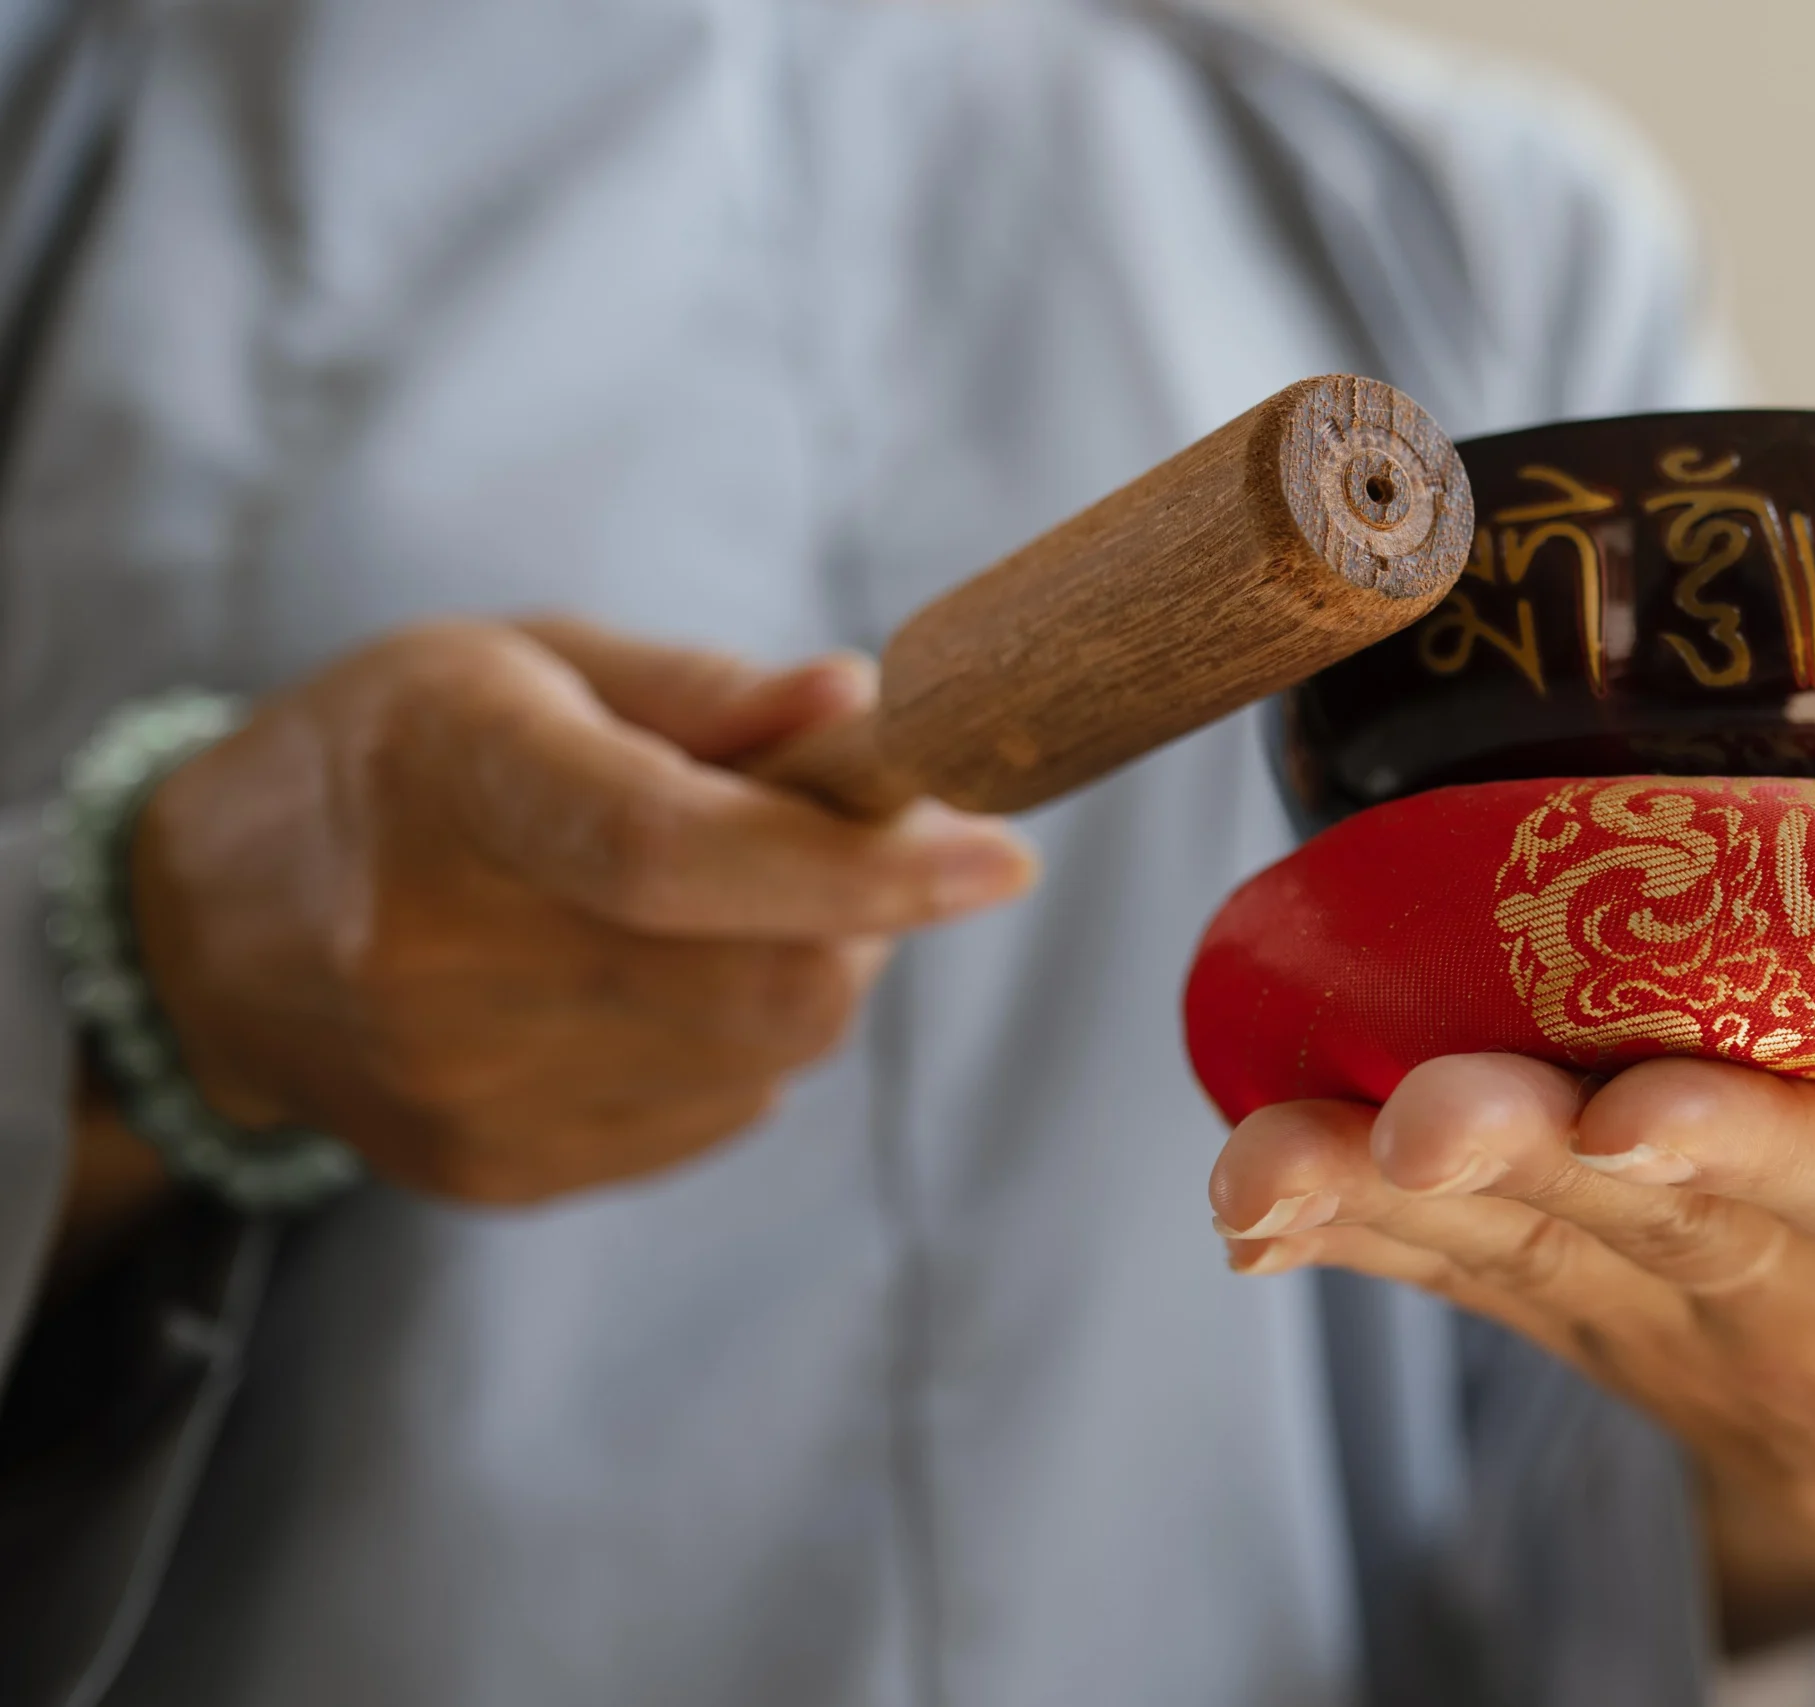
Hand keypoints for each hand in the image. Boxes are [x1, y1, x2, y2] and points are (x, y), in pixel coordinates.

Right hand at [129, 617, 1037, 1204]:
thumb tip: (866, 709)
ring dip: (807, 971)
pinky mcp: (490, 1171)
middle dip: (862, 916)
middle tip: (842, 845)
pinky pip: (714, 1112)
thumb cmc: (391, 759)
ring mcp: (464, 1084)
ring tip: (725, 903)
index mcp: (458, 777)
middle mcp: (443, 953)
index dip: (853, 863)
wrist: (207, 933)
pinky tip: (656, 979)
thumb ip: (705, 693)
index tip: (999, 855)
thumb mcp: (524, 661)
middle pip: (760, 982)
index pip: (674, 849)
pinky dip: (739, 1040)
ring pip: (762, 1055)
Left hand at [1208, 991, 1814, 1648]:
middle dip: (1532, 1159)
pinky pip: (1439, 1272)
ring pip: (1506, 1248)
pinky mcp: (1553, 1295)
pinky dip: (1337, 1230)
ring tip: (1276, 1161)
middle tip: (1434, 1112)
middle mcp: (1769, 1277)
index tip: (1651, 1107)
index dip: (1751, 1146)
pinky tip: (1249, 1186)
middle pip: (1641, 1218)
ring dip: (1383, 1200)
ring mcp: (1642, 1296)